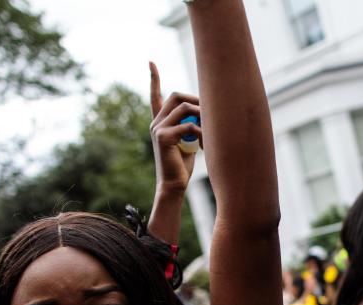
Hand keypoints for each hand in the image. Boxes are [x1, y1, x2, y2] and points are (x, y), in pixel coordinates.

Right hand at [149, 61, 200, 194]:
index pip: (155, 96)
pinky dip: (202, 134)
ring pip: (184, 108)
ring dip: (203, 115)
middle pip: (176, 96)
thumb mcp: (188, 141)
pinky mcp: (164, 138)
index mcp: (160, 122)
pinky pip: (189, 126)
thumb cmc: (183, 166)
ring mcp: (158, 129)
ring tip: (211, 129)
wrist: (173, 185)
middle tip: (210, 109)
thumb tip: (208, 112)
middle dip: (195, 98)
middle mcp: (156, 123)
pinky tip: (205, 146)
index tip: (150, 62)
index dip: (154, 79)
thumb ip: (191, 126)